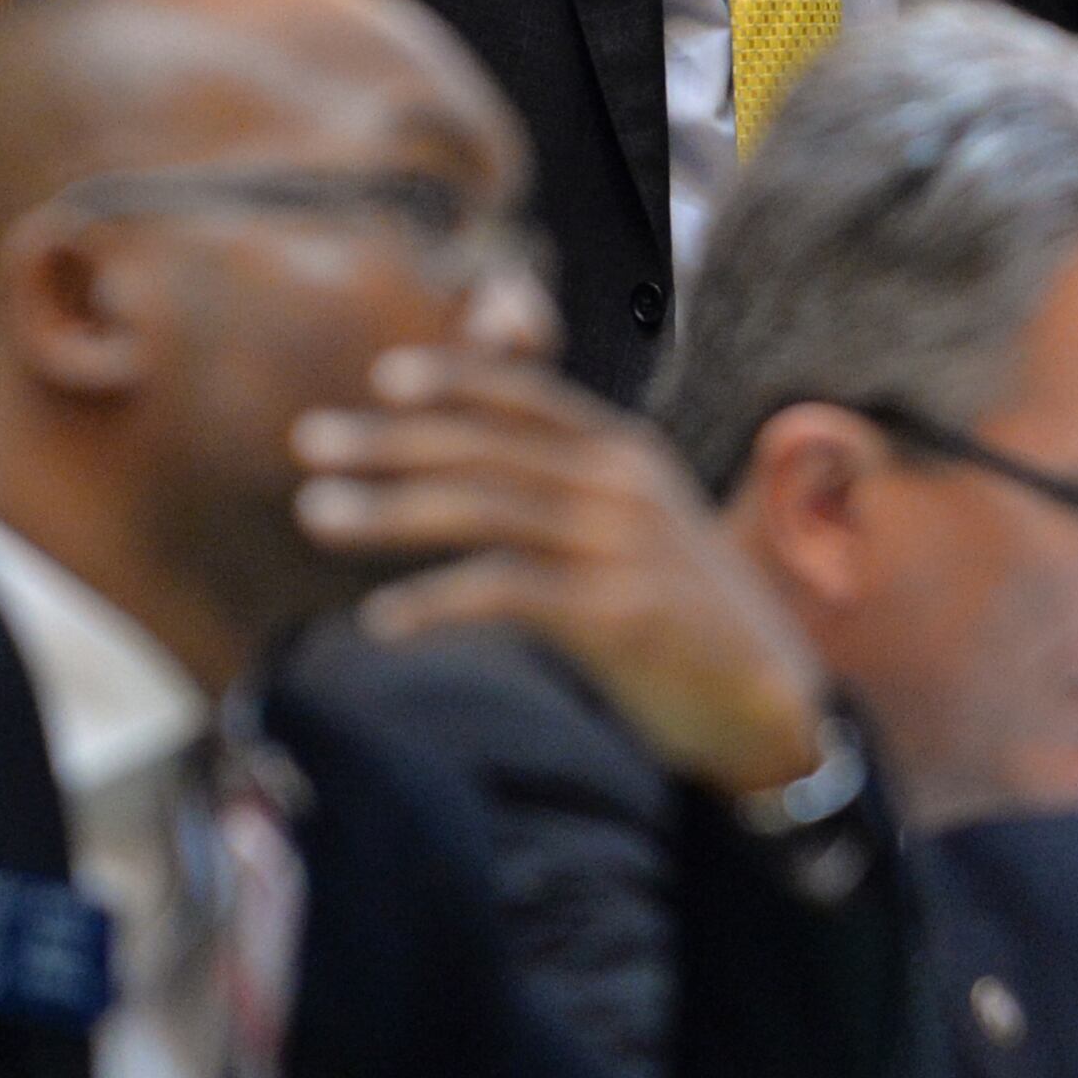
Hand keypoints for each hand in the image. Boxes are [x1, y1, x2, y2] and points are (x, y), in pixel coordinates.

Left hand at [292, 346, 831, 800]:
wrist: (769, 701)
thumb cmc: (684, 613)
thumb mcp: (637, 526)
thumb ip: (568, 481)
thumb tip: (491, 459)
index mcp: (627, 453)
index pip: (531, 396)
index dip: (458, 377)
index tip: (383, 376)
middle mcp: (624, 485)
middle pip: (488, 447)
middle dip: (390, 441)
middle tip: (309, 443)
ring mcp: (623, 547)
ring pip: (485, 510)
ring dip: (390, 512)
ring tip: (317, 516)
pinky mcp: (617, 615)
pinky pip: (506, 594)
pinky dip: (436, 603)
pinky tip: (381, 622)